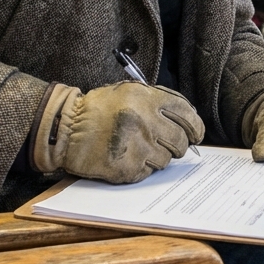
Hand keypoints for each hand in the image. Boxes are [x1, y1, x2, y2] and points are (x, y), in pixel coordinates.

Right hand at [34, 82, 204, 183]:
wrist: (66, 128)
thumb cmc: (99, 109)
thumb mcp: (129, 92)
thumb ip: (158, 102)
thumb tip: (189, 118)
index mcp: (146, 99)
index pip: (186, 113)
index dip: (195, 126)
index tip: (196, 133)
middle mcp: (144, 122)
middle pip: (181, 140)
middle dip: (179, 144)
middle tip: (170, 143)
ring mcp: (136, 147)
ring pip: (167, 159)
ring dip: (159, 156)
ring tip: (140, 148)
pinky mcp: (127, 167)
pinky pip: (149, 172)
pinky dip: (143, 167)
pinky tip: (129, 157)